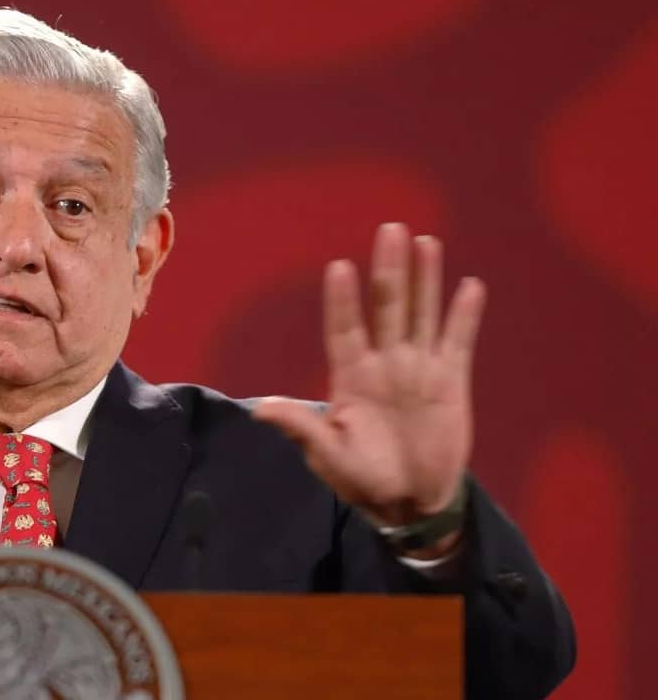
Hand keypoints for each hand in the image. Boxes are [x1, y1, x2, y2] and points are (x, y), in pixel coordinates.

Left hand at [253, 224, 484, 555]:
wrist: (409, 501)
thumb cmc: (360, 479)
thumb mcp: (328, 455)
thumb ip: (302, 428)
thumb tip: (259, 409)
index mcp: (351, 377)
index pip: (345, 329)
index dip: (342, 300)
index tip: (339, 267)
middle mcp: (384, 363)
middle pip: (387, 307)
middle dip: (389, 269)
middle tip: (390, 229)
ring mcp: (418, 369)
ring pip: (422, 313)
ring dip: (425, 278)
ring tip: (425, 242)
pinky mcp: (450, 382)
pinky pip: (458, 341)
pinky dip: (464, 315)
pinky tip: (469, 285)